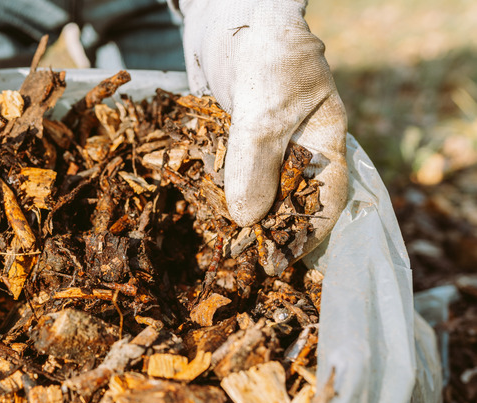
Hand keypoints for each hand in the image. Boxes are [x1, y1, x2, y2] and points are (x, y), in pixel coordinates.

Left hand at [181, 0, 347, 255]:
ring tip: (210, 250)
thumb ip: (257, 161)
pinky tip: (188, 214)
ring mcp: (256, 142)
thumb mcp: (266, 107)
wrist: (226, 8)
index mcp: (321, 140)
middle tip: (237, 267)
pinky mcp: (225, 135)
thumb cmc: (263, 51)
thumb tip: (248, 221)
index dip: (305, 235)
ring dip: (230, 217)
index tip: (278, 266)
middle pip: (283, 202)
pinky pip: (218, 170)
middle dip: (263, 233)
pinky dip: (206, 190)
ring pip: (247, 190)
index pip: (324, 199)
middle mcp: (291, 146)